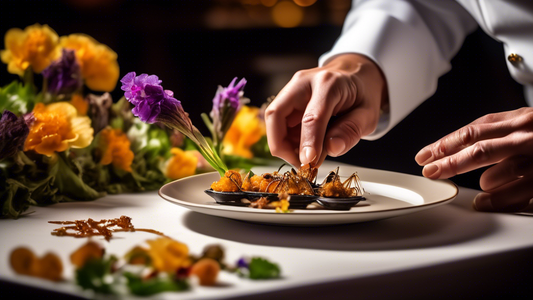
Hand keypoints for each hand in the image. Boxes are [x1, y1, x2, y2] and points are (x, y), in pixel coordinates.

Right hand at [265, 53, 387, 167]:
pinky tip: (304, 146)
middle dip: (281, 144)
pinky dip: (286, 140)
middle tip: (300, 163)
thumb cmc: (361, 94)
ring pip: (273, 120)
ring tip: (306, 156)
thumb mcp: (368, 115)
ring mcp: (291, 89)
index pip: (312, 117)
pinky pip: (278, 122)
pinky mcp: (286, 98)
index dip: (307, 142)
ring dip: (283, 144)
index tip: (308, 162)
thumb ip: (351, 131)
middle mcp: (303, 82)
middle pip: (276, 114)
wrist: (354, 75)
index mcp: (328, 83)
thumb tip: (332, 149)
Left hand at [415, 107, 532, 211]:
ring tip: (478, 187)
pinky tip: (485, 203)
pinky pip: (522, 189)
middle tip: (430, 171)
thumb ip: (498, 134)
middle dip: (450, 161)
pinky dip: (501, 198)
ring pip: (505, 168)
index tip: (425, 155)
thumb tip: (459, 149)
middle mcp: (526, 135)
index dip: (445, 144)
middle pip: (480, 148)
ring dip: (484, 181)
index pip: (474, 130)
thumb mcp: (526, 125)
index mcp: (518, 120)